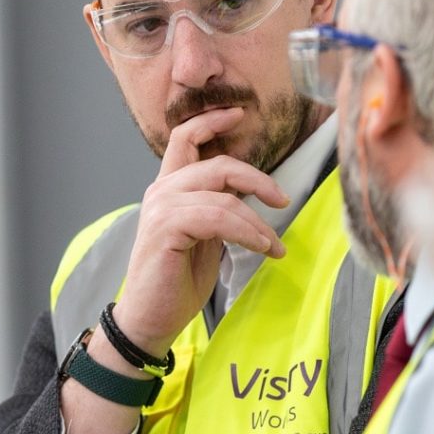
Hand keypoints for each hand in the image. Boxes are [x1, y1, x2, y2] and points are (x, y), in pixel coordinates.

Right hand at [115, 106, 288, 353]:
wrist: (150, 319)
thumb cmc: (176, 281)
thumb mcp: (205, 237)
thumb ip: (218, 208)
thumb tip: (249, 192)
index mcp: (169, 188)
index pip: (185, 137)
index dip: (212, 120)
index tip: (240, 113)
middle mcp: (162, 191)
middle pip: (216, 163)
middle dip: (257, 178)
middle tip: (283, 200)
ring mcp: (162, 208)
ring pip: (222, 194)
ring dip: (257, 221)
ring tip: (273, 246)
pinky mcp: (166, 228)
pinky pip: (218, 217)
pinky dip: (247, 232)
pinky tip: (261, 248)